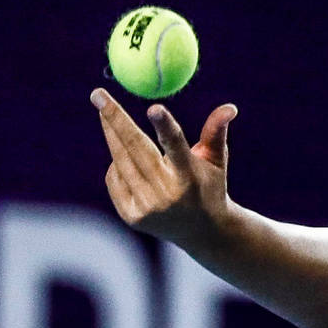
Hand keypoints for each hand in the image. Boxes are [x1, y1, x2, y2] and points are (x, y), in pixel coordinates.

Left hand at [91, 90, 236, 245]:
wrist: (202, 233)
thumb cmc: (209, 187)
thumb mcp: (216, 160)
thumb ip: (216, 132)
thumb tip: (229, 107)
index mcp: (189, 177)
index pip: (176, 147)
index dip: (165, 127)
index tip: (154, 107)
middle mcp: (166, 194)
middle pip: (136, 148)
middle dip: (115, 118)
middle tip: (98, 95)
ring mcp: (146, 208)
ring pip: (120, 161)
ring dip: (111, 135)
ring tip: (105, 115)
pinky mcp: (132, 217)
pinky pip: (114, 178)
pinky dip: (117, 164)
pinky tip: (126, 160)